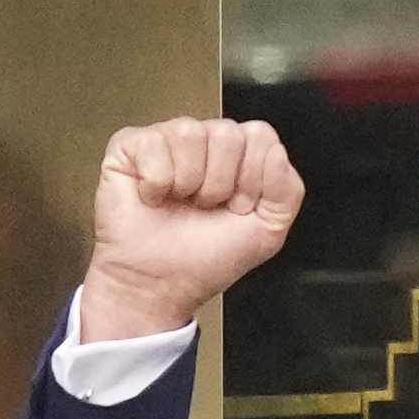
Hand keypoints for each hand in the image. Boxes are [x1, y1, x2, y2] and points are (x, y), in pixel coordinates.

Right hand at [80, 117, 304, 340]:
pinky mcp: (130, 146)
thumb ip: (287, 192)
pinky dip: (156, 182)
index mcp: (239, 156)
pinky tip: (154, 197)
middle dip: (220, 184)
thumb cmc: (206, 259)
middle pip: (228, 133)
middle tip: (205, 208)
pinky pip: (153, 144)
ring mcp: (167, 140)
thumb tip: (276, 152)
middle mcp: (205, 142)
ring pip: (191, 133)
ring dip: (189, 182)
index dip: (252, 179)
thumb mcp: (267, 232)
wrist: (160, 284)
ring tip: (180, 202)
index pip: (260, 136)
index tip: (238, 208)